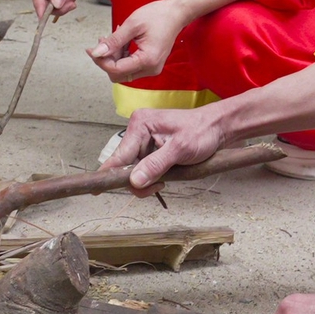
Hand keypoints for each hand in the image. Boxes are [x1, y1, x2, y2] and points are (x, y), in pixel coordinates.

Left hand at [86, 0, 190, 83]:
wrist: (176, 13)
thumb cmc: (157, 15)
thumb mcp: (132, 25)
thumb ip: (114, 41)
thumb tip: (96, 53)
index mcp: (147, 60)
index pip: (116, 70)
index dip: (100, 61)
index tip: (90, 49)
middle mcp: (151, 69)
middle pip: (119, 74)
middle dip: (107, 60)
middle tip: (102, 42)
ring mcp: (152, 68)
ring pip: (123, 71)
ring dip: (114, 57)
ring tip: (111, 38)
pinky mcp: (151, 64)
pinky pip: (131, 65)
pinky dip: (122, 55)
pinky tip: (121, 41)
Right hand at [107, 105, 232, 191]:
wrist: (218, 128)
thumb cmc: (201, 132)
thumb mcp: (180, 149)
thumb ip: (156, 165)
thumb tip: (134, 181)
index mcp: (140, 124)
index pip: (120, 155)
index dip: (109, 174)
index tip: (96, 189)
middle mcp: (138, 131)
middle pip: (125, 166)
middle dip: (139, 181)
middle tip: (159, 186)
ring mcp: (144, 142)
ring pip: (134, 171)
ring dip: (148, 181)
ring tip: (167, 179)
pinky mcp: (151, 150)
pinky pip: (143, 170)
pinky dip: (152, 178)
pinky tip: (166, 176)